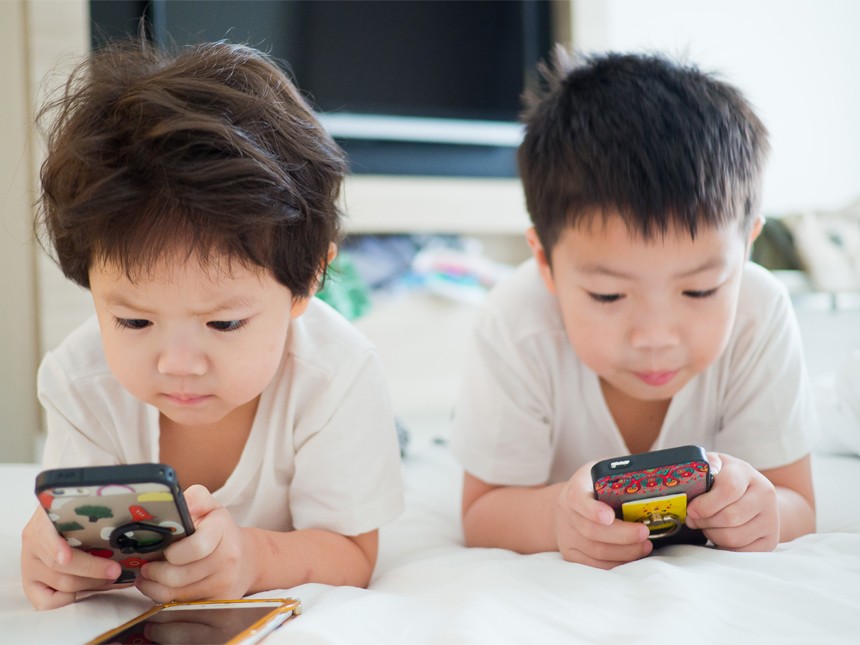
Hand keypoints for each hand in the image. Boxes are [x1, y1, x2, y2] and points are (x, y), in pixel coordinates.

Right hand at [21, 506, 121, 609]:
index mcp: (42, 522)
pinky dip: (70, 598)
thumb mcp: (78, 511)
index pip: (46, 536)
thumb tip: (121, 530)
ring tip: (109, 578)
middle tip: (115, 570)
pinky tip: (86, 588)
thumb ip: (90, 519)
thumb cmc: (72, 516)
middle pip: (60, 566)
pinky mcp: (30, 585)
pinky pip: (46, 601)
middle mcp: (32, 544)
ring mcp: (29, 566)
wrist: (52, 521)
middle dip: (92, 570)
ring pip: (61, 583)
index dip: (56, 548)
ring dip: (90, 583)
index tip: (66, 558)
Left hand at [135, 485, 255, 602]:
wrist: (247, 559)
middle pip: (179, 575)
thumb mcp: (211, 507)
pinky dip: (165, 598)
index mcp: (222, 531)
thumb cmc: (220, 531)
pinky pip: (181, 606)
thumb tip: (178, 504)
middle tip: (145, 566)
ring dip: (154, 587)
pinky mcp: (218, 602)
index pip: (195, 547)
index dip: (172, 552)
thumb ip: (195, 498)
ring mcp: (224, 584)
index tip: (162, 549)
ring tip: (148, 577)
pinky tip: (161, 588)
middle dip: (155, 572)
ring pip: (176, 594)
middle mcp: (227, 559)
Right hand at [554, 462, 651, 568]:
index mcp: (575, 489)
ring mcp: (566, 536)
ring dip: (624, 551)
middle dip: (622, 535)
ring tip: (645, 546)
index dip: (592, 510)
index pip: (578, 499)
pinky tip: (631, 557)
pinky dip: (616, 563)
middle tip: (644, 533)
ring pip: (595, 551)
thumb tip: (650, 484)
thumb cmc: (593, 488)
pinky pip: (594, 565)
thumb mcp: (602, 474)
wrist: (566, 506)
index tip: (609, 516)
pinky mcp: (570, 553)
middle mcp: (566, 513)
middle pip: (591, 530)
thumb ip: (619, 477)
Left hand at [686, 453, 778, 550]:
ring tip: (706, 525)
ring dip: (712, 534)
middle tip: (694, 519)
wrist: (752, 493)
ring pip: (734, 537)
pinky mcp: (771, 540)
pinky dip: (724, 546)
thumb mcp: (712, 465)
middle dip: (705, 521)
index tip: (690, 510)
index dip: (705, 504)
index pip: (728, 489)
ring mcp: (771, 518)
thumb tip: (695, 478)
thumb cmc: (722, 479)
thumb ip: (702, 468)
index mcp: (745, 472)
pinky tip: (719, 534)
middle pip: (730, 517)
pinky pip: (741, 551)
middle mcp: (764, 494)